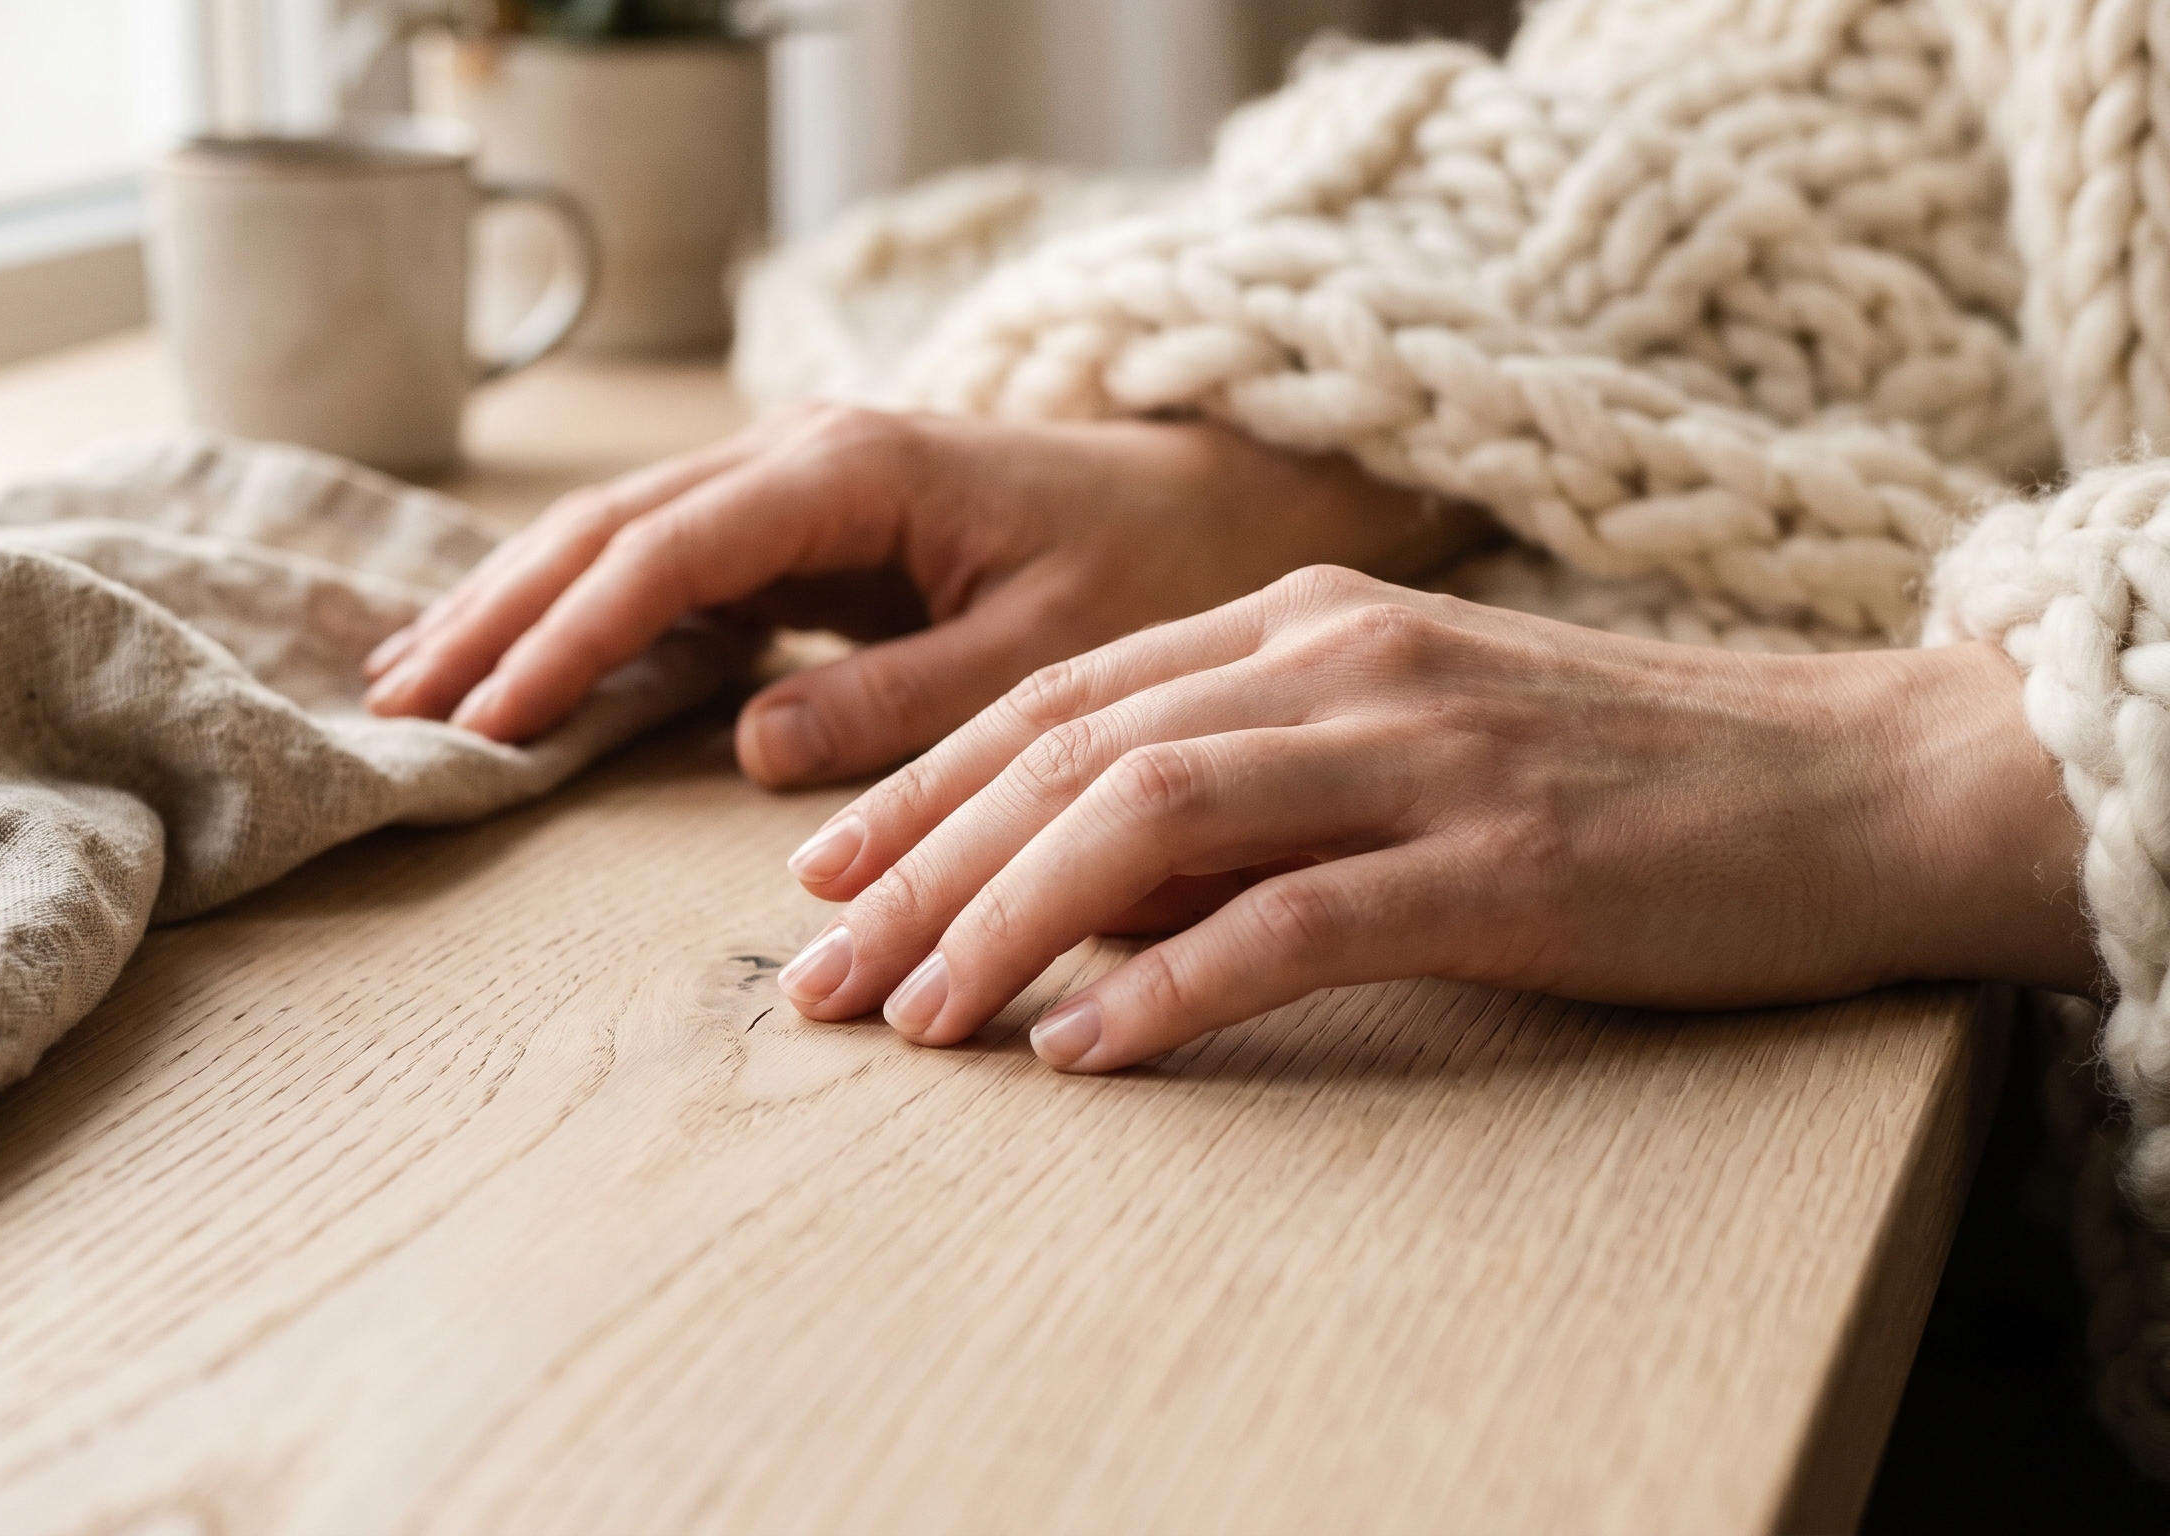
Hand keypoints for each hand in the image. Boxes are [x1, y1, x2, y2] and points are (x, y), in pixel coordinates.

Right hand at [363, 404, 1478, 786]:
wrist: (1203, 493)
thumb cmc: (1142, 567)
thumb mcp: (1043, 652)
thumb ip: (903, 701)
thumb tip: (756, 750)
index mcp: (851, 471)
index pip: (667, 553)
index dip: (568, 638)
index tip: (487, 718)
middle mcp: (798, 453)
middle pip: (606, 531)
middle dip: (495, 615)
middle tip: (393, 706)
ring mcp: (786, 479)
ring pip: (611, 535)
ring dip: (509, 605)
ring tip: (402, 681)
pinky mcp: (791, 520)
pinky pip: (657, 560)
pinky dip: (572, 609)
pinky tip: (507, 660)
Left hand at [770, 566, 2097, 1071]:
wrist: (1854, 780)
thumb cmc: (1614, 774)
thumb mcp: (1400, 733)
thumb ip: (1242, 778)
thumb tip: (1070, 878)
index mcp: (1301, 620)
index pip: (1058, 697)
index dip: (922, 788)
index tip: (825, 878)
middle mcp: (1338, 662)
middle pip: (1068, 753)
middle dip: (919, 869)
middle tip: (823, 980)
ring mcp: (1417, 754)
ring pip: (1147, 816)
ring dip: (1007, 922)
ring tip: (919, 1022)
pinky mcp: (1498, 862)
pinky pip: (1293, 920)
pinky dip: (1169, 986)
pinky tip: (1086, 1051)